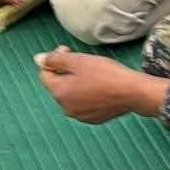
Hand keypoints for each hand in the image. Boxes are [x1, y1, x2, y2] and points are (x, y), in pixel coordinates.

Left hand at [36, 46, 159, 123]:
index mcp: (59, 92)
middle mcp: (65, 107)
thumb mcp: (78, 61)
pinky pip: (83, 104)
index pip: (44, 74)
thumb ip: (54, 59)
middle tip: (82, 61)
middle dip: (65, 71)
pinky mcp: (93, 119)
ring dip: (76, 83)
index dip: (53, 59)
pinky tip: (101, 86)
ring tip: (93, 74)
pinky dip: (87, 94)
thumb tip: (38, 59)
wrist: (132, 92)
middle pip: (58, 85)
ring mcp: (79, 115)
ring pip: (71, 95)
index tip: (68, 50)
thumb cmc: (105, 74)